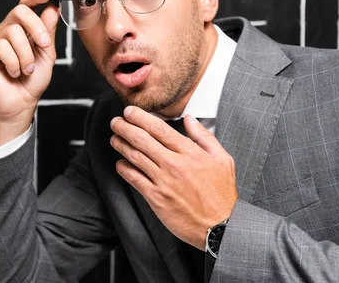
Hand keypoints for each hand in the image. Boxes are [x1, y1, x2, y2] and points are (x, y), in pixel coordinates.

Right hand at [0, 0, 59, 146]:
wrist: (20, 102)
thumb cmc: (32, 81)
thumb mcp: (46, 54)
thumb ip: (48, 32)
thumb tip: (53, 8)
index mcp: (23, 29)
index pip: (25, 5)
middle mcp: (7, 30)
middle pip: (20, 11)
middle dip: (36, 27)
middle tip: (44, 45)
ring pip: (13, 32)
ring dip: (25, 54)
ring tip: (26, 69)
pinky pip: (2, 47)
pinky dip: (13, 62)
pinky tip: (13, 72)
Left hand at [110, 106, 237, 249]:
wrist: (221, 226)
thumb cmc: (222, 194)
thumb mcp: (223, 160)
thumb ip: (204, 137)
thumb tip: (190, 119)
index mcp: (190, 152)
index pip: (159, 128)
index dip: (140, 117)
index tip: (130, 112)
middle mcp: (174, 164)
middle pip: (142, 139)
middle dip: (124, 127)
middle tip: (116, 121)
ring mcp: (163, 181)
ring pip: (134, 156)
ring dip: (121, 144)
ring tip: (114, 138)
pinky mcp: (155, 197)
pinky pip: (133, 178)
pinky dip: (123, 168)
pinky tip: (120, 163)